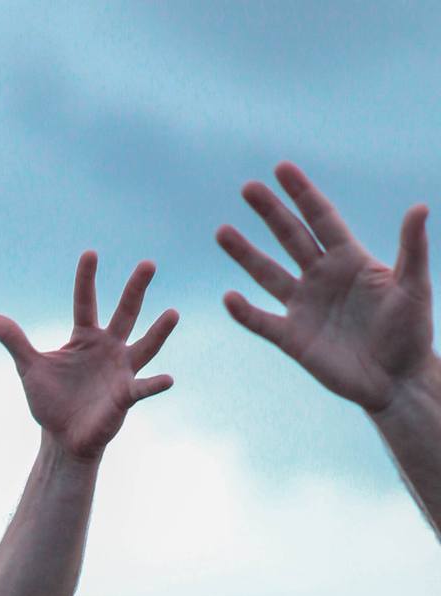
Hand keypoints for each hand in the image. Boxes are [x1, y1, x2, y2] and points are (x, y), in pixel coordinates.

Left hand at [0, 253, 176, 460]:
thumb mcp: (29, 368)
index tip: (90, 254)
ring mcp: (120, 370)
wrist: (62, 438)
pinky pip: (143, 388)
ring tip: (173, 313)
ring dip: (159, 332)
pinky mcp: (125, 396)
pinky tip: (168, 379)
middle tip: (148, 263)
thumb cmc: (50, 401)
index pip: (86, 302)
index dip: (86, 279)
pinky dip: (155, 384)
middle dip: (136, 289)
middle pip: (125, 313)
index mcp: (85, 338)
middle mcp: (108, 348)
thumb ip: (14, 342)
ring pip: (144, 346)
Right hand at [217, 163, 432, 412]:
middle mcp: (323, 278)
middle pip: (290, 237)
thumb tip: (419, 208)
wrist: (395, 380)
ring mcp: (305, 307)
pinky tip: (229, 296)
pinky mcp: (293, 338)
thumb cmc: (411, 333)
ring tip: (223, 231)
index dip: (302, 194)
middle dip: (270, 212)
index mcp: (350, 260)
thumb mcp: (414, 287)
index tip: (282, 169)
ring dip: (245, 254)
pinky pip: (263, 321)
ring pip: (268, 273)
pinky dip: (245, 311)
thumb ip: (411, 249)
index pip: (321, 219)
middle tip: (248, 188)